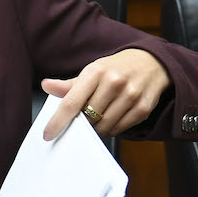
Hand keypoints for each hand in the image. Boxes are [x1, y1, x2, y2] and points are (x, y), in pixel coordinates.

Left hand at [40, 49, 170, 140]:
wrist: (151, 62)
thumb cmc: (115, 68)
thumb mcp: (91, 71)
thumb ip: (68, 84)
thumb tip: (46, 86)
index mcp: (96, 72)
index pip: (72, 102)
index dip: (58, 121)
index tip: (48, 134)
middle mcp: (114, 82)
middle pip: (88, 118)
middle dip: (81, 124)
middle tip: (79, 122)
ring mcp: (130, 95)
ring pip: (104, 126)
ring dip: (96, 129)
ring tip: (97, 118)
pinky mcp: (143, 108)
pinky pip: (120, 129)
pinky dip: (111, 129)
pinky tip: (112, 118)